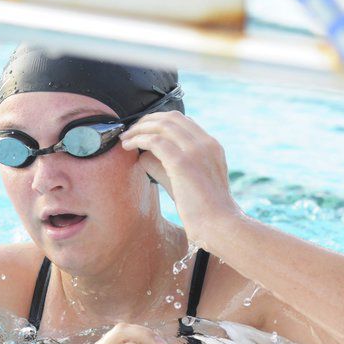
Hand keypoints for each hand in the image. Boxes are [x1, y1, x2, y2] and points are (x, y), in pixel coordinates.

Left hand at [120, 111, 242, 246]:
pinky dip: (138, 139)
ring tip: (125, 138)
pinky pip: (155, 141)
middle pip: (171, 118)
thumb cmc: (202, 209)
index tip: (143, 130)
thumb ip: (167, 165)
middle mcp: (206, 144)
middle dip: (146, 121)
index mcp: (212, 146)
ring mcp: (196, 151)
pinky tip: (128, 146)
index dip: (159, 121)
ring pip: (162, 125)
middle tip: (130, 131)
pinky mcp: (182, 162)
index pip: (183, 121)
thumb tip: (144, 156)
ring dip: (139, 128)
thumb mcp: (186, 181)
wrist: (219, 225)